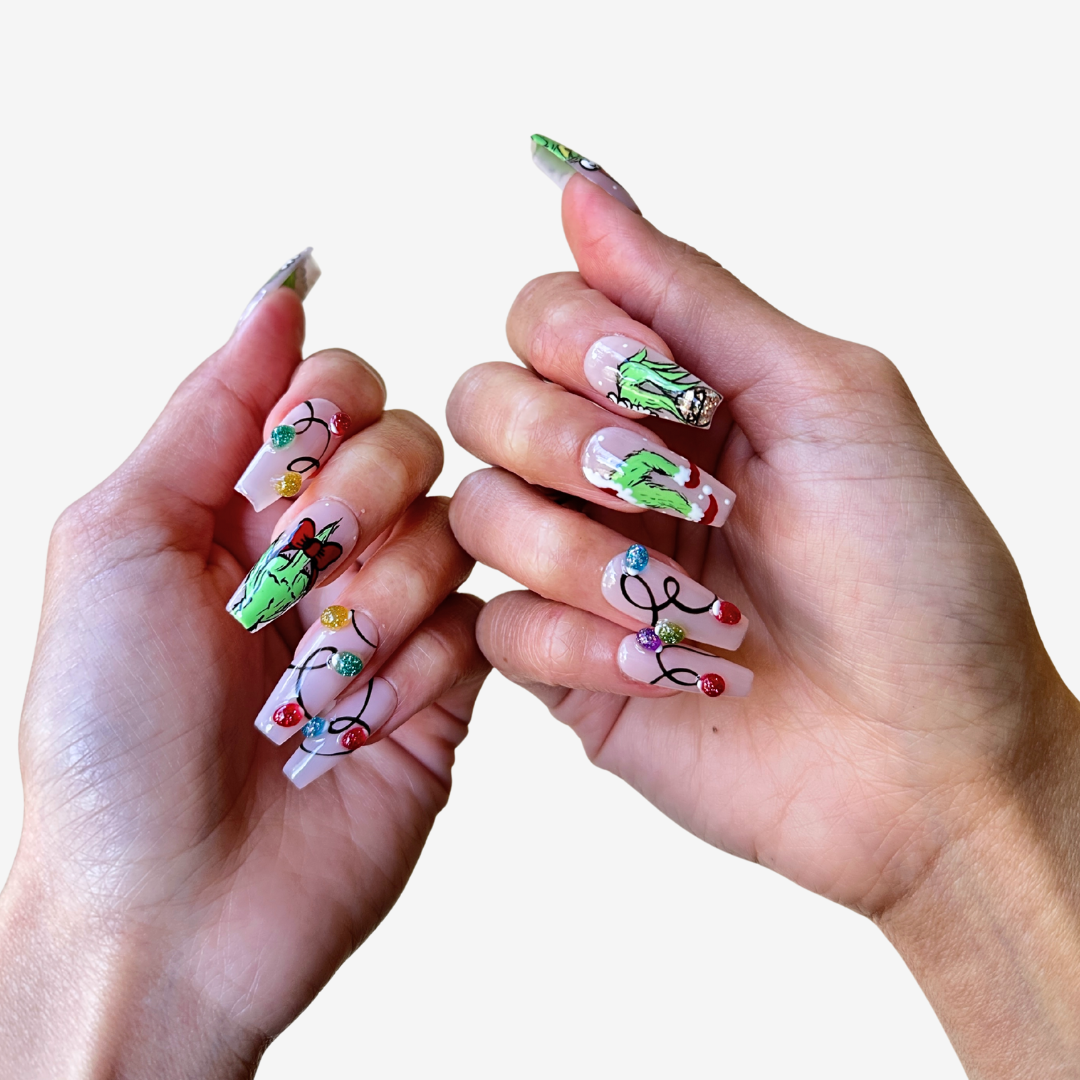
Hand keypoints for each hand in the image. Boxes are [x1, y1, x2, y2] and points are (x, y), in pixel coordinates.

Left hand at [0, 258, 487, 1077]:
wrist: (172, 905)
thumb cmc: (114, 732)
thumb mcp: (120, 540)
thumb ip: (206, 409)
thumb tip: (277, 292)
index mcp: (244, 501)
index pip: (338, 387)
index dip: (324, 416)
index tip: (275, 482)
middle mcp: (328, 546)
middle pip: (411, 444)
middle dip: (353, 510)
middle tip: (283, 588)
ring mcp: (393, 614)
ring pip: (454, 535)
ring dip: (373, 610)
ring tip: (304, 691)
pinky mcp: (446, 684)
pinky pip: (480, 625)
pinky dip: (413, 671)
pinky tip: (354, 726)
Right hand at [447, 169, 1079, 1073]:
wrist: (931, 758)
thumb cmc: (913, 572)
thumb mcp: (827, 399)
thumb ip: (694, 295)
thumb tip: (578, 182)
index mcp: (674, 396)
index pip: (544, 315)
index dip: (577, 341)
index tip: (669, 393)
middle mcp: (610, 471)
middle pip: (482, 402)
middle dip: (563, 443)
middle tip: (674, 495)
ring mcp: (579, 567)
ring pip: (477, 514)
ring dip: (579, 557)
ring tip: (688, 605)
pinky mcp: (562, 663)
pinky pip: (495, 625)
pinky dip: (579, 644)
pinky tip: (675, 667)